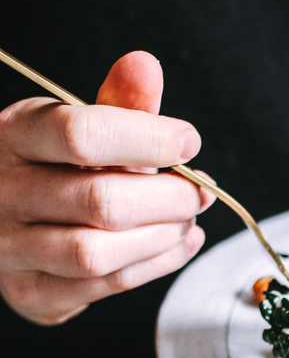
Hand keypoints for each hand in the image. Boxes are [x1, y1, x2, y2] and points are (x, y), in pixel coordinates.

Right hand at [0, 51, 214, 324]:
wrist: (5, 221)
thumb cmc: (55, 164)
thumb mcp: (78, 122)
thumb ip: (118, 102)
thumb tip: (144, 64)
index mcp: (14, 136)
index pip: (82, 135)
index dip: (149, 139)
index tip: (189, 143)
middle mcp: (2, 193)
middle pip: (101, 202)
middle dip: (169, 198)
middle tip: (200, 190)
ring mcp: (9, 250)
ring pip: (98, 253)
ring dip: (162, 237)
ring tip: (189, 217)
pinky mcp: (31, 293)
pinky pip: (104, 287)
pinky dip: (156, 265)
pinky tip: (180, 243)